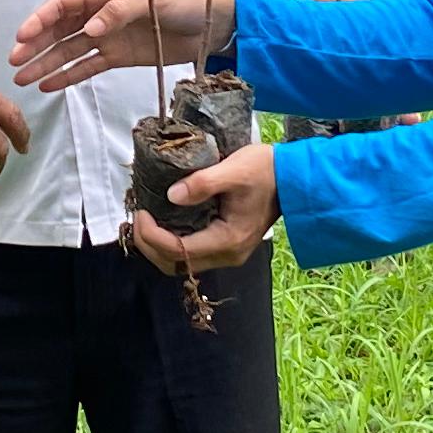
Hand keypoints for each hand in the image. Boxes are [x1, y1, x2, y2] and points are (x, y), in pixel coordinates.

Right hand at [11, 0, 231, 93]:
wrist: (212, 26)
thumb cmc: (183, 2)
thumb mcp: (152, 0)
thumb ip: (119, 12)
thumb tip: (89, 29)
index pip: (64, 5)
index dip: (41, 19)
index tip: (22, 36)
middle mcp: (99, 14)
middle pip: (59, 29)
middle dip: (35, 44)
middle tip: (14, 61)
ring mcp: (107, 37)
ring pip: (68, 50)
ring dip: (45, 63)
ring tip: (21, 78)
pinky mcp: (117, 56)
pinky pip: (86, 67)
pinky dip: (67, 76)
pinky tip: (47, 85)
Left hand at [127, 139, 277, 274]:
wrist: (293, 178)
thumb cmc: (266, 170)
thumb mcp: (234, 169)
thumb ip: (203, 182)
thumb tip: (171, 195)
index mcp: (228, 240)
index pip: (178, 251)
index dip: (152, 235)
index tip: (141, 212)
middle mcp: (227, 255)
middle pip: (175, 264)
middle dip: (149, 244)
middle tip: (138, 217)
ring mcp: (228, 254)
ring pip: (181, 262)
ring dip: (158, 245)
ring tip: (146, 219)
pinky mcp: (226, 246)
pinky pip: (190, 253)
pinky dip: (171, 242)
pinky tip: (163, 221)